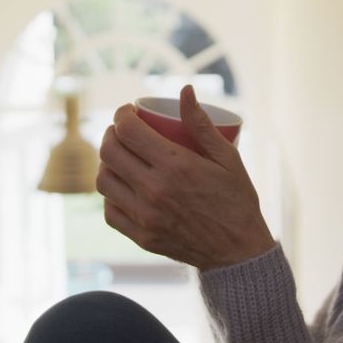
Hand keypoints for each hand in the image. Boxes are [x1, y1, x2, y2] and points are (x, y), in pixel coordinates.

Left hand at [96, 85, 275, 270]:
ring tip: (121, 157)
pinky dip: (112, 195)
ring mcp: (145, 216)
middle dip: (111, 133)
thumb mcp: (227, 157)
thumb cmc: (237, 199)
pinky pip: (110, 212)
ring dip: (107, 163)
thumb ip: (201, 123)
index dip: (122, 114)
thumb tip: (184, 90)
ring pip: (104, 181)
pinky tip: (124, 186)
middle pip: (109, 152)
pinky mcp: (142, 237)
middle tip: (123, 131)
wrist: (239, 252)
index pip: (128, 130)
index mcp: (175, 166)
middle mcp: (154, 190)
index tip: (129, 112)